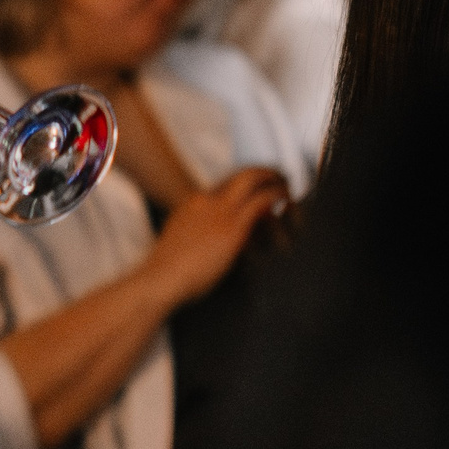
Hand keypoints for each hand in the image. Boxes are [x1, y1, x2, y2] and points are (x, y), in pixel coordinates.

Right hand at [143, 168, 291, 307]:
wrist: (161, 277)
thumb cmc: (166, 272)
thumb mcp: (177, 244)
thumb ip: (192, 235)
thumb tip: (198, 243)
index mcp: (193, 204)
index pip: (223, 184)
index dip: (243, 183)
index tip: (255, 187)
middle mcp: (207, 201)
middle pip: (239, 175)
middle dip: (261, 171)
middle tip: (276, 176)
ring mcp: (220, 211)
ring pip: (253, 179)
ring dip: (272, 178)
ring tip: (286, 183)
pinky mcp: (233, 226)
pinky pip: (262, 200)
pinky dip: (276, 194)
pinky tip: (286, 198)